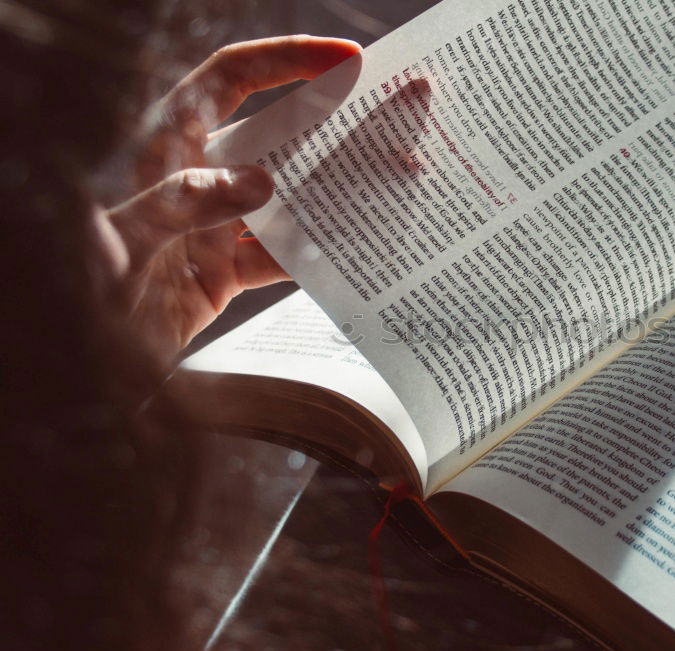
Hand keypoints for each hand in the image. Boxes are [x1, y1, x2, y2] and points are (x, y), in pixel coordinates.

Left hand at [101, 36, 360, 360]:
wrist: (82, 362)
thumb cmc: (90, 292)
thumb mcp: (126, 239)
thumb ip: (185, 202)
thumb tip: (259, 183)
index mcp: (168, 149)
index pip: (232, 79)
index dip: (287, 59)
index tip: (345, 60)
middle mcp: (198, 179)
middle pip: (274, 136)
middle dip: (331, 127)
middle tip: (386, 123)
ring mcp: (217, 225)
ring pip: (288, 197)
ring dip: (333, 194)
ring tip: (384, 185)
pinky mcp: (227, 270)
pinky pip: (281, 255)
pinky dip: (314, 256)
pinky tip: (349, 253)